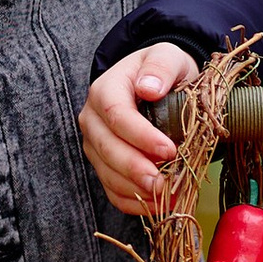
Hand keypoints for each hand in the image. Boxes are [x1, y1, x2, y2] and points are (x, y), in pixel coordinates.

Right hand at [80, 43, 198, 211]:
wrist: (156, 86)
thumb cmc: (162, 72)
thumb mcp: (167, 56)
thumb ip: (160, 66)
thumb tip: (149, 87)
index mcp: (105, 89)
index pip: (116, 115)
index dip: (141, 136)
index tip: (169, 150)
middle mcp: (92, 119)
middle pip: (107, 148)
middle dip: (135, 169)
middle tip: (164, 183)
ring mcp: (95, 145)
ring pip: (107, 174)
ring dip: (136, 190)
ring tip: (167, 196)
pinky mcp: (103, 166)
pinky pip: (112, 190)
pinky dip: (134, 203)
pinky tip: (158, 205)